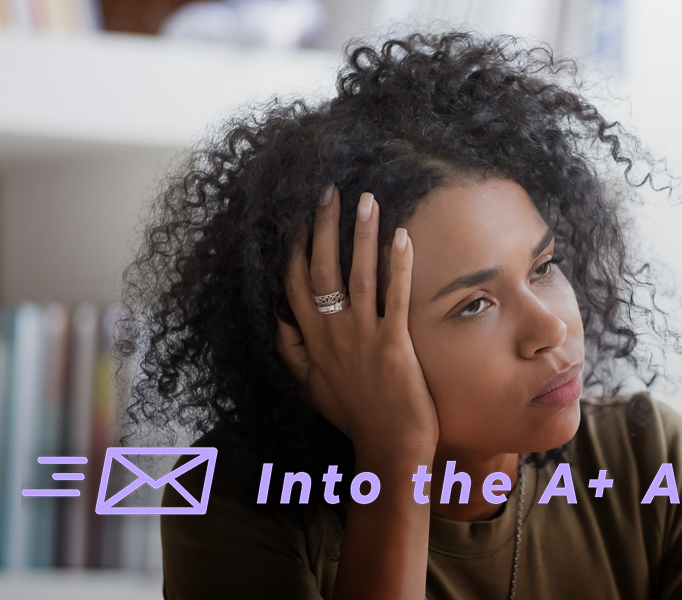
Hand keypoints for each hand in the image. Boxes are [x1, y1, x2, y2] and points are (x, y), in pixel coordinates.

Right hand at [277, 186, 437, 459]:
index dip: (298, 247)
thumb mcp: (310, 386)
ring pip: (357, 275)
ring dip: (361, 234)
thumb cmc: (354, 416)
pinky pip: (395, 297)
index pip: (295, 284)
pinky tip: (403, 236)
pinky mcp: (394, 345)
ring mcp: (362, 338)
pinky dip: (398, 265)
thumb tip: (278, 321)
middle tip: (330, 190)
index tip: (301, 216)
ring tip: (367, 198)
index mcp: (312, 341)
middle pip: (321, 269)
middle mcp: (332, 334)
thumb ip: (292, 351)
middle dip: (324, 227)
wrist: (388, 448)